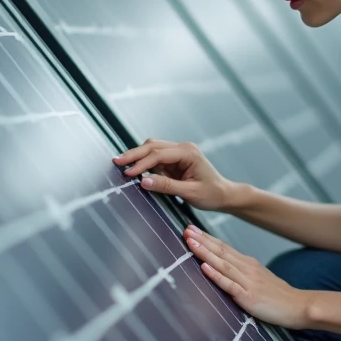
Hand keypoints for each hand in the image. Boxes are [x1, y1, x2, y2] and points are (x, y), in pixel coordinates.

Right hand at [113, 138, 237, 210]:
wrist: (224, 194)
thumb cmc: (211, 194)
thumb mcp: (190, 192)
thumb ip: (166, 186)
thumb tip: (144, 181)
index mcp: (188, 153)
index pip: (158, 155)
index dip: (141, 163)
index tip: (127, 173)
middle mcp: (183, 148)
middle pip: (152, 146)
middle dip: (133, 154)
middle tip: (116, 162)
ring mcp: (179, 153)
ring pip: (152, 149)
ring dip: (138, 157)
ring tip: (121, 166)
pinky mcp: (175, 160)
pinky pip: (156, 159)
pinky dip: (145, 163)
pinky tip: (134, 170)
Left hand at [182, 225, 309, 328]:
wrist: (299, 306)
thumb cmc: (278, 296)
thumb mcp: (259, 279)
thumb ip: (242, 273)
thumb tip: (223, 268)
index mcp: (249, 264)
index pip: (224, 247)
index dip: (207, 238)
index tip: (191, 229)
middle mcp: (247, 269)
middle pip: (221, 251)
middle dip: (201, 240)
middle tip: (185, 229)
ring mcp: (248, 282)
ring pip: (222, 264)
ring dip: (205, 253)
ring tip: (190, 243)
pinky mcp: (248, 297)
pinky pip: (229, 285)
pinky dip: (216, 275)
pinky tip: (204, 267)